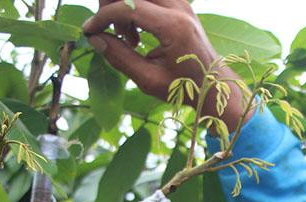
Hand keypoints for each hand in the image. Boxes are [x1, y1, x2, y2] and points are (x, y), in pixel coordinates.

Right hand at [82, 0, 247, 129]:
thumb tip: (95, 38)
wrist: (215, 86)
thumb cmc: (185, 88)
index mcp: (174, 27)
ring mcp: (181, 3)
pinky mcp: (179, 4)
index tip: (90, 32)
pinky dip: (134, 8)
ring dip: (123, 6)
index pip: (128, 6)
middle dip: (110, 5)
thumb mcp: (149, 80)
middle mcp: (179, 8)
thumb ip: (120, 58)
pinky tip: (136, 35)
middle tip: (109, 32)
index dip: (102, 17)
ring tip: (127, 38)